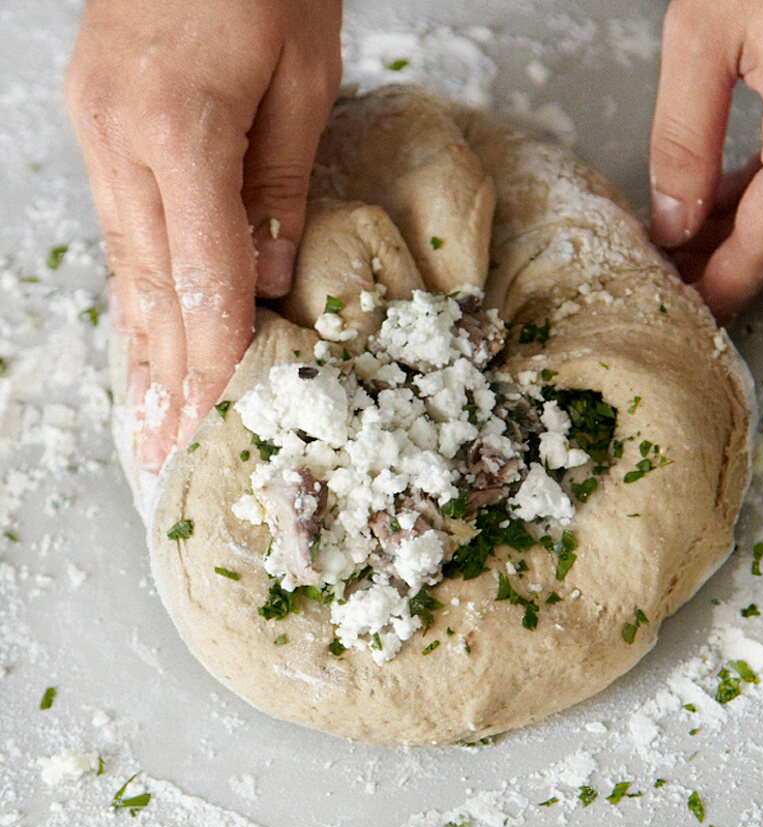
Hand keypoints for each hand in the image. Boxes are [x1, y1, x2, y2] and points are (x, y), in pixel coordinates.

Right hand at [66, 0, 342, 469]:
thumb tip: (267, 282)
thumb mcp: (304, 77)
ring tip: (146, 416)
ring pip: (124, 265)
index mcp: (180, 132)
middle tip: (166, 451)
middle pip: (151, 288)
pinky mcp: (96, 122)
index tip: (217, 423)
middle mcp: (120, 141)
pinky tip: (137, 332)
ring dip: (137, 347)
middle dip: (164, 378)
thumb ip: (281, 186)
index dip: (214, 360)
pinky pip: (120, 229)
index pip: (204, 280)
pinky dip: (131, 292)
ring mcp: (96, 131)